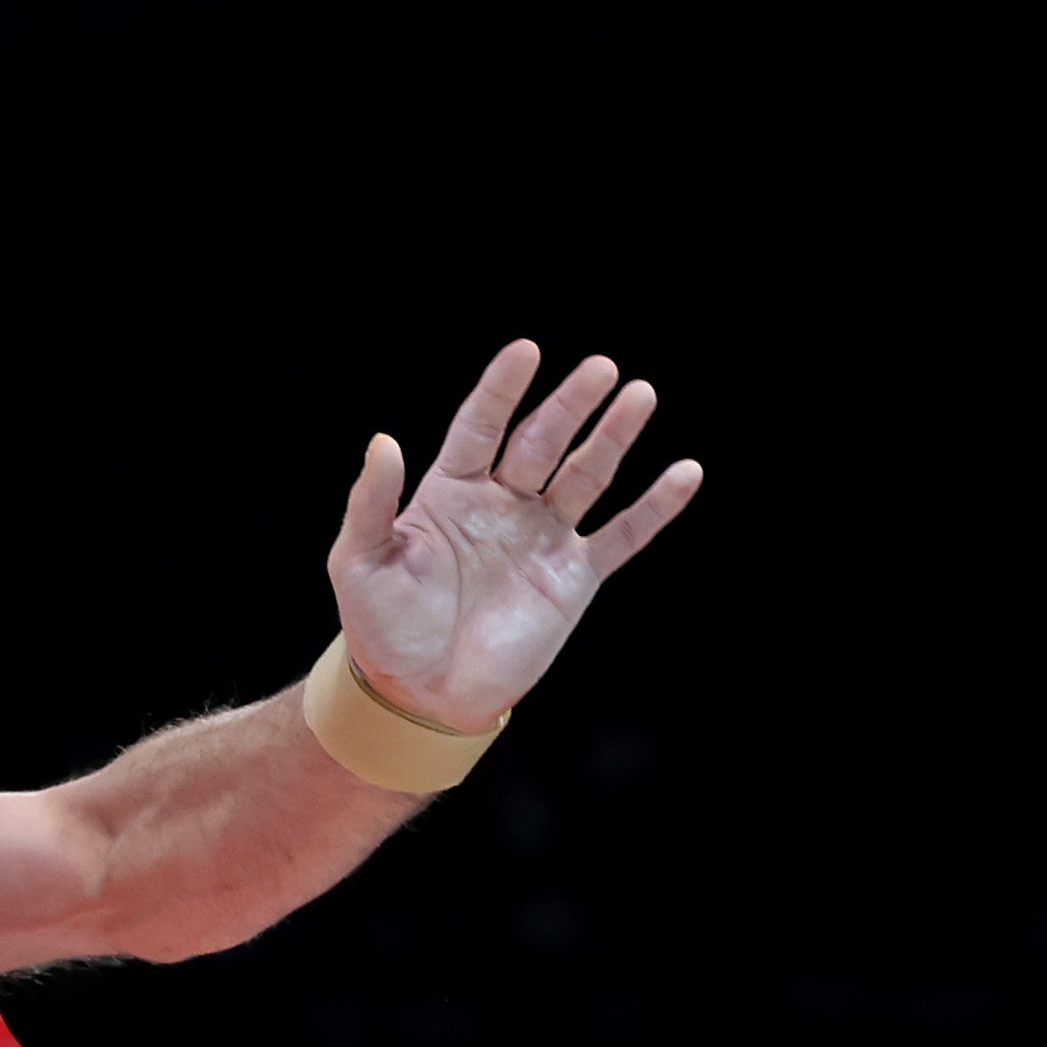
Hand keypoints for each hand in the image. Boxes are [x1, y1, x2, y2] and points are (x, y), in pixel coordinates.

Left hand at [326, 339, 701, 737]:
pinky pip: (622, 536)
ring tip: (640, 395)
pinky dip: (655, 508)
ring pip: (585, 475)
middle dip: (570, 405)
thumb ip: (372, 504)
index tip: (526, 352)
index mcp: (450, 491)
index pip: (480, 426)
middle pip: (542, 442)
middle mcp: (502, 503)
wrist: (421, 694)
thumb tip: (383, 442)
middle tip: (600, 369)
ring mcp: (542, 537)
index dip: (501, 390)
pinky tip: (685, 473)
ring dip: (614, 437)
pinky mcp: (574, 577)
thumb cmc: (383, 628)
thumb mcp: (360, 564)